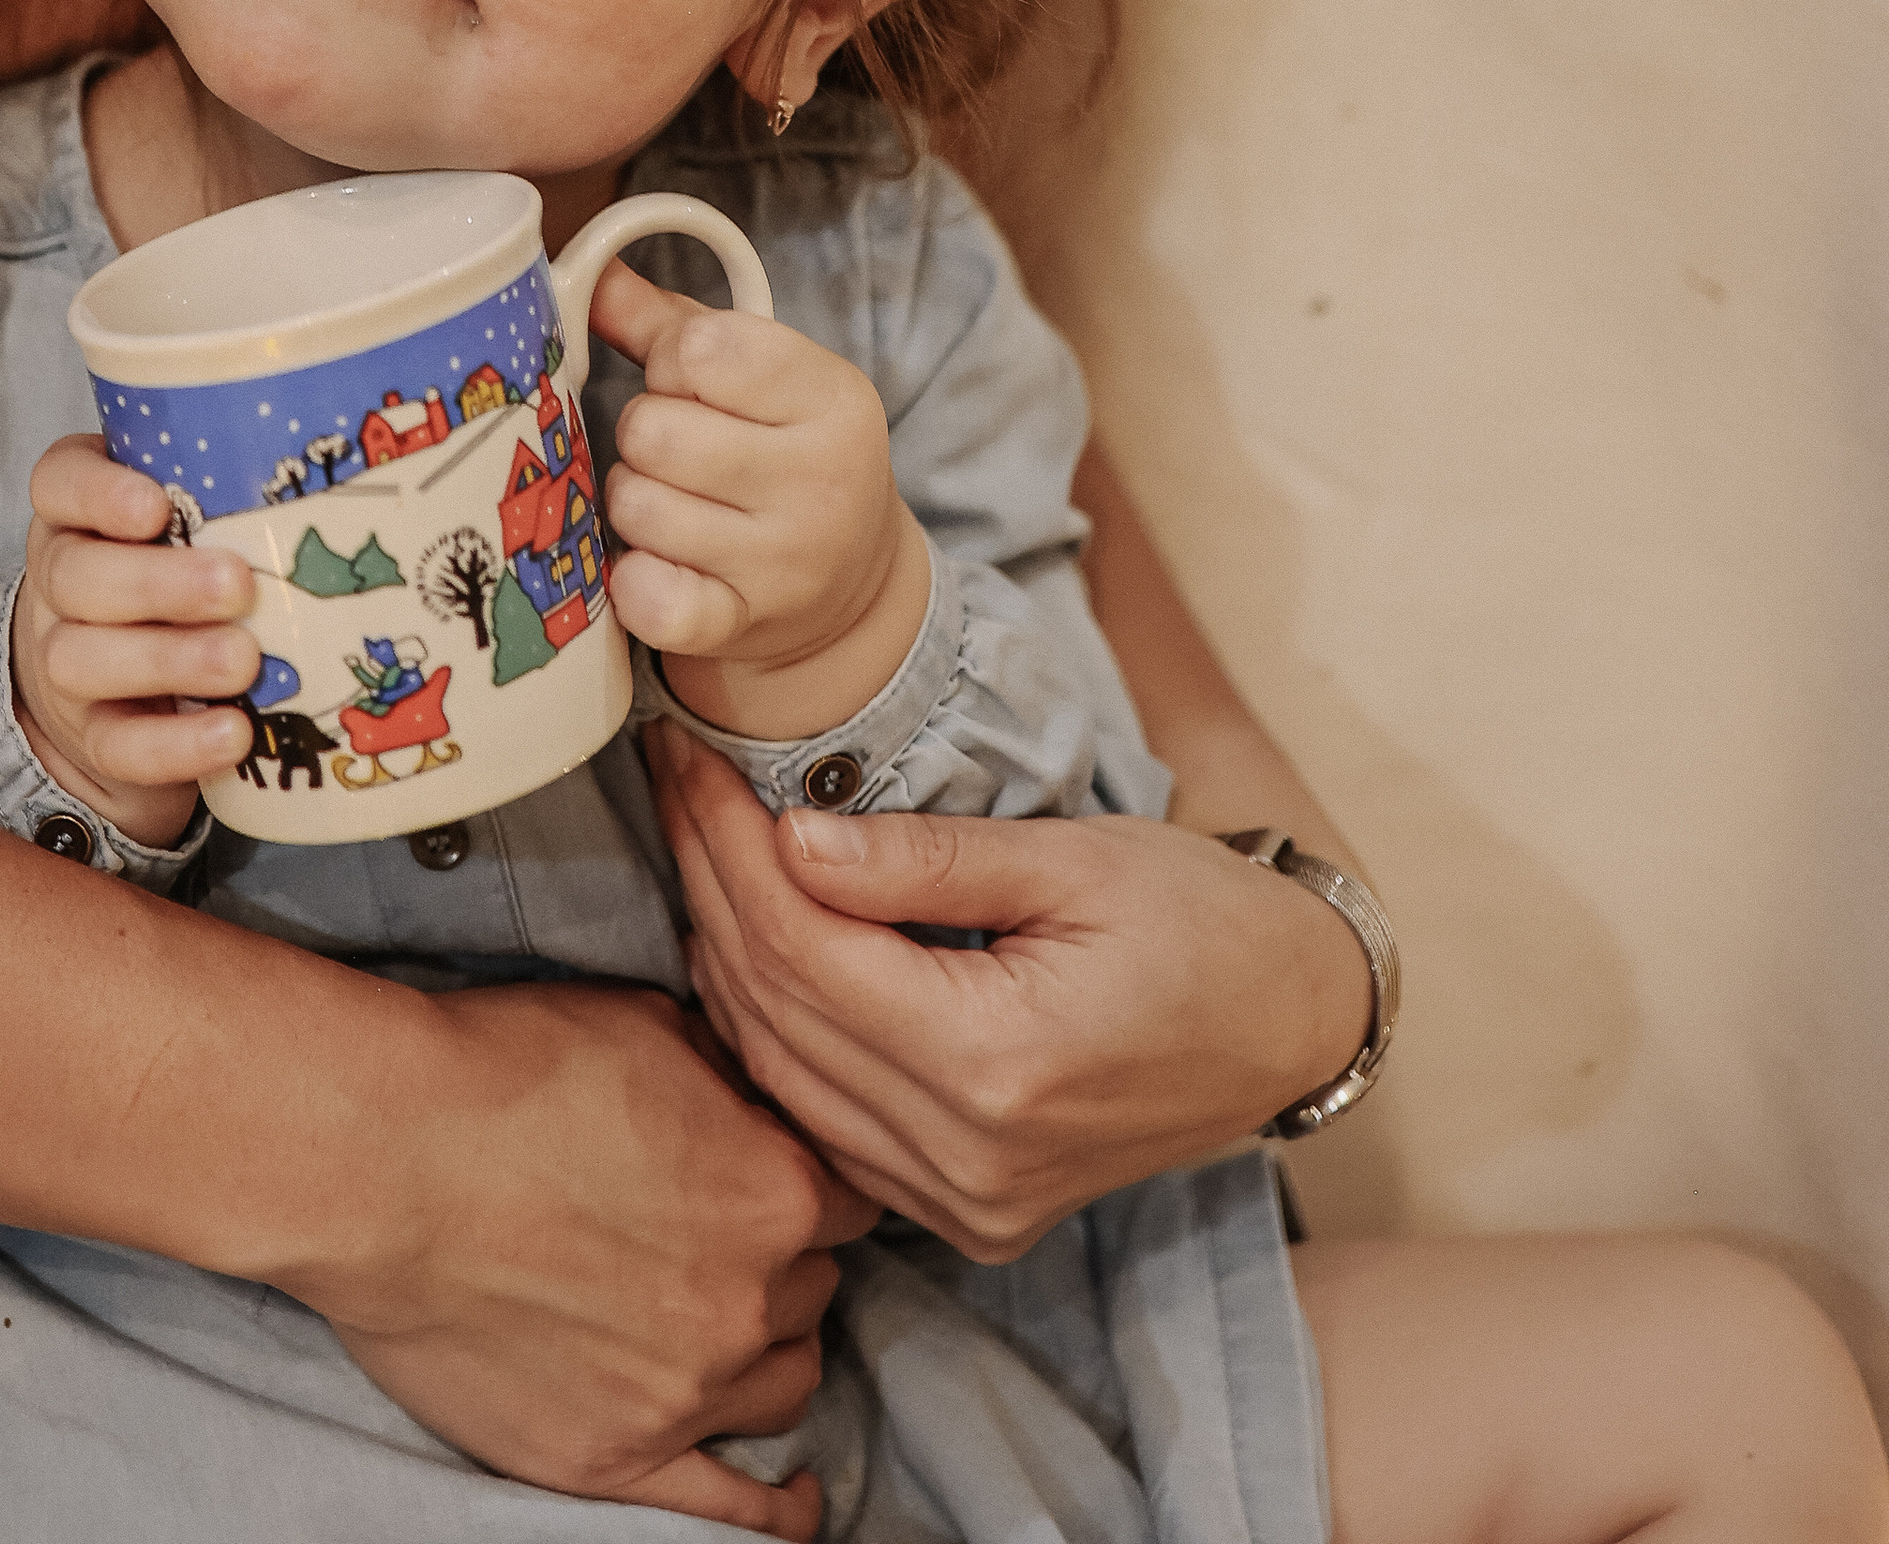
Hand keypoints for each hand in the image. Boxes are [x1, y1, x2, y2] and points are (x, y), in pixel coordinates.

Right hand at [11, 435, 261, 843]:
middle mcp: (59, 583)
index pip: (60, 482)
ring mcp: (65, 662)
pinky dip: (175, 743)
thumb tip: (339, 462)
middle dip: (158, 583)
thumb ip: (226, 491)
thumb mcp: (185, 518)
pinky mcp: (92, 735)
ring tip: (242, 662)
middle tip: (237, 586)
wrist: (111, 683)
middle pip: (76, 576)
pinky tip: (231, 732)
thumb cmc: (170, 568)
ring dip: (169, 660)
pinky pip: (117, 744)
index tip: (157, 506)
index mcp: (77, 513)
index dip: (98, 494)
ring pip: (83, 659)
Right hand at [317, 979, 878, 1536]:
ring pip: (786, 1381)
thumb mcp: (650, 1021)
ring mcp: (685, 1390)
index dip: (809, 1172)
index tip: (769, 1165)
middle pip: (814, 1285)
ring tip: (713, 1314)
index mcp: (777, 1187)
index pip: (852, 1194)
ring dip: (765, 1344)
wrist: (384, 1161)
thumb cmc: (506, 1071)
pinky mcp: (613, 1458)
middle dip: (777, 1253)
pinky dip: (777, 1507)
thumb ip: (733, 1073)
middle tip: (709, 1225)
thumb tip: (763, 1092)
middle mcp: (749, 1299)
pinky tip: (798, 1496)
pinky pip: (733, 1507)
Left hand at [589, 258, 927, 741]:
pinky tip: (658, 564)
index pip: (700, 348)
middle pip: (653, 428)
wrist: (853, 584)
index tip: (693, 386)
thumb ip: (670, 322)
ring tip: (672, 502)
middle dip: (645, 434)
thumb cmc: (787, 453)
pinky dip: (633, 579)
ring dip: (633, 500)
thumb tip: (585, 272)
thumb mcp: (760, 375)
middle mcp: (821, 479)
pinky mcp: (743, 625)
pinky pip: (647, 597)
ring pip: (635, 503)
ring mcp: (785, 562)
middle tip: (677, 452)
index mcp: (833, 396)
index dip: (673, 362)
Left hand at [650, 727, 1375, 1259]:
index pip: (805, 949)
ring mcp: (964, 1203)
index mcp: (997, 1067)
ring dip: (726, 956)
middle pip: (779, 1013)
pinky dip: (776, 1030)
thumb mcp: (1073, 858)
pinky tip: (750, 943)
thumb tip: (792, 838)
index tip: (686, 754)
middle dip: (710, 882)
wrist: (1293, 1022)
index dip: (728, 843)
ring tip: (695, 840)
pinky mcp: (967, 1212)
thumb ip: (926, 860)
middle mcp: (966, 1160)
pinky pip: (828, 1120)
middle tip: (672, 777)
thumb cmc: (1201, 919)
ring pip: (784, 1077)